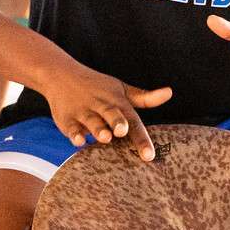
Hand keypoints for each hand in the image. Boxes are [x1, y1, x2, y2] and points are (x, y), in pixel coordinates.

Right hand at [46, 63, 170, 157]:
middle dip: (117, 123)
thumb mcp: (120, 89)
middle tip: (122, 131)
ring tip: (104, 137)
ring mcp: (83, 112)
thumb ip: (145, 97)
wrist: (60, 74)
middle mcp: (101, 106)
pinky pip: (71, 127)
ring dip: (98, 129)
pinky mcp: (66, 118)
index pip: (133, 121)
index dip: (141, 138)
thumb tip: (169, 92)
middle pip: (112, 115)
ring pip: (92, 122)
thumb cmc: (97, 86)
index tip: (149, 155)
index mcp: (117, 102)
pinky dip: (74, 133)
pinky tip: (79, 141)